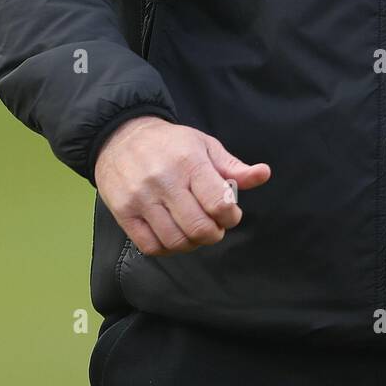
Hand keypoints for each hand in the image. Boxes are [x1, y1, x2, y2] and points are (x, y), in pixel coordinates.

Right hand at [94, 116, 270, 256]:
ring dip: (192, 243)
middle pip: (199, 227)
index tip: (229, 213)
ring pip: (176, 240)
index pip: (219, 204)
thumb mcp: (206, 146)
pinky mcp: (124, 213)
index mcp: (190, 162)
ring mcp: (141, 198)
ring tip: (194, 231)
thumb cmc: (171, 144)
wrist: (121, 137)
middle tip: (214, 227)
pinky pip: (151, 246)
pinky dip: (168, 249)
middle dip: (214, 234)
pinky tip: (174, 235)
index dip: (231, 217)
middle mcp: (164, 180)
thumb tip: (264, 174)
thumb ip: (234, 167)